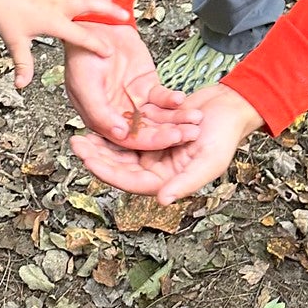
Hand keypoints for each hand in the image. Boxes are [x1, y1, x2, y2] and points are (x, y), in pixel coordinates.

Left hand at [0, 0, 132, 87]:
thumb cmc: (4, 15)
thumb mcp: (15, 43)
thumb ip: (23, 65)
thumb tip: (21, 86)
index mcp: (54, 22)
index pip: (82, 36)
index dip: (97, 45)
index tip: (109, 53)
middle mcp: (58, 3)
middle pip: (91, 4)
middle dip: (111, 11)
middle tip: (125, 17)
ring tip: (109, 0)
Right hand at [63, 21, 199, 147]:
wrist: (96, 26)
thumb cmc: (83, 55)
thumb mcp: (85, 86)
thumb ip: (100, 112)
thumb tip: (120, 134)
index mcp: (102, 120)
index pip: (128, 139)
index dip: (149, 141)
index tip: (170, 139)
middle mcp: (119, 114)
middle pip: (148, 130)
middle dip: (169, 133)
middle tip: (189, 133)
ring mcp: (135, 100)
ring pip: (159, 116)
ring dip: (177, 119)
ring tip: (194, 118)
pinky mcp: (147, 86)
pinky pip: (163, 97)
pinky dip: (173, 99)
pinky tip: (180, 99)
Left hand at [72, 82, 262, 202]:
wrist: (231, 107)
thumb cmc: (225, 135)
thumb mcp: (209, 161)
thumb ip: (186, 183)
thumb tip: (162, 200)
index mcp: (167, 182)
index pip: (130, 181)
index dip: (106, 171)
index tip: (87, 159)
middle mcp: (157, 170)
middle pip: (119, 167)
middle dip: (96, 156)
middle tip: (75, 142)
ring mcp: (153, 152)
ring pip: (120, 150)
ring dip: (100, 142)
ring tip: (80, 132)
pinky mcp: (152, 133)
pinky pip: (127, 133)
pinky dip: (113, 128)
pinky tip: (97, 118)